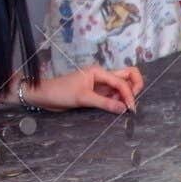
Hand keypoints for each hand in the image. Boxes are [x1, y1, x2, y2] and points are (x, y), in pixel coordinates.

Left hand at [22, 66, 142, 113]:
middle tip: (132, 102)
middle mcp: (102, 76)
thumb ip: (105, 103)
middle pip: (128, 75)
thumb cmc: (61, 92)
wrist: (45, 96)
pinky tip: (116, 109)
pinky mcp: (98, 93)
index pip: (122, 82)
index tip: (131, 110)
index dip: (129, 95)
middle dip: (135, 87)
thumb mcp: (83, 98)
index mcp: (99, 72)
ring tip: (122, 108)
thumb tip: (125, 109)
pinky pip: (115, 95)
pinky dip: (119, 101)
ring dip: (127, 96)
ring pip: (123, 85)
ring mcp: (101, 84)